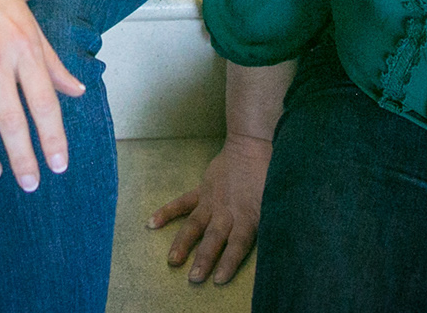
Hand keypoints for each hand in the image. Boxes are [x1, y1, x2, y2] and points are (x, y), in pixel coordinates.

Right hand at [149, 133, 270, 284]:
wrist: (250, 147)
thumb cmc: (267, 177)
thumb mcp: (274, 202)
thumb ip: (268, 222)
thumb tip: (273, 243)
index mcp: (247, 217)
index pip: (238, 244)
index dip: (229, 262)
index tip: (219, 279)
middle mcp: (227, 212)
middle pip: (214, 238)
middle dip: (204, 258)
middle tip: (194, 278)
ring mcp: (211, 201)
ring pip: (195, 225)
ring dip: (183, 243)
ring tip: (173, 260)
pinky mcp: (201, 190)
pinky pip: (183, 203)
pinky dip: (167, 212)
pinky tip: (152, 223)